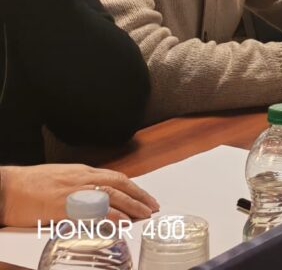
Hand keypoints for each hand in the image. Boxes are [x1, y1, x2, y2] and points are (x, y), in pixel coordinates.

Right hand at [0, 164, 158, 226]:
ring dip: (131, 205)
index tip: (145, 196)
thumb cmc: (30, 184)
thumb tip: (97, 192)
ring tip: (144, 214)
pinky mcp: (63, 208)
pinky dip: (110, 216)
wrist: (6, 188)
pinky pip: (93, 212)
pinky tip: (121, 222)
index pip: (115, 177)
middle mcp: (81, 179)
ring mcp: (73, 193)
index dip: (134, 187)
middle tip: (153, 207)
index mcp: (81, 172)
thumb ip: (80, 182)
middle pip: (119, 185)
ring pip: (111, 196)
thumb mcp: (61, 176)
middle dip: (139, 196)